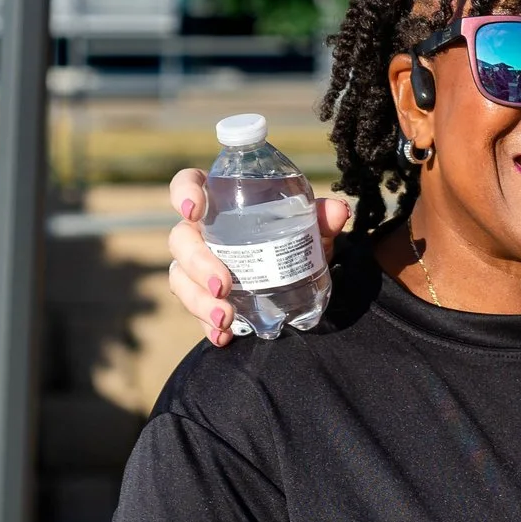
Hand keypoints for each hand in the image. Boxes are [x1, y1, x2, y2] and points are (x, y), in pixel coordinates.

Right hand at [167, 167, 351, 346]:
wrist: (298, 267)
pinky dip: (206, 325)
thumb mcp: (310, 225)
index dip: (184, 193)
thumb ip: (322, 218)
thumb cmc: (294, 233)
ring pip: (181, 279)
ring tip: (226, 318)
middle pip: (181, 240)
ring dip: (198, 300)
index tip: (193, 210)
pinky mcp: (204, 296)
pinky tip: (222, 337)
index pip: (189, 184)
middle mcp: (202, 231)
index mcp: (220, 202)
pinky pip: (196, 310)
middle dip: (198, 264)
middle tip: (222, 285)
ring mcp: (198, 265)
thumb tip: (339, 212)